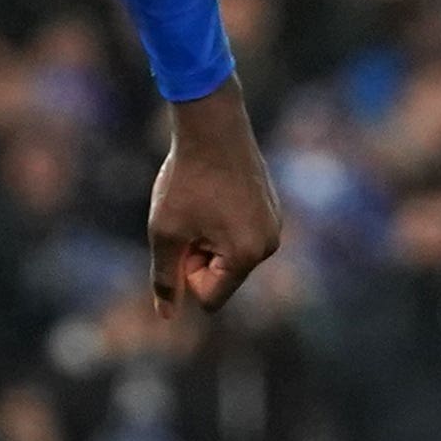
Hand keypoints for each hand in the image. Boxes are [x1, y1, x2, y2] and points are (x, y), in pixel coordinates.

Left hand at [147, 78, 281, 313]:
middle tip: (187, 216)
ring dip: (206, 238)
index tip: (180, 239)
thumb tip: (166, 316)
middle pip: (220, 277)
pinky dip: (219, 222)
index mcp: (248, 255)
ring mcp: (274, 225)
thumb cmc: (185, 179)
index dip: (185, 274)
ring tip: (200, 202)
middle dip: (197, 255)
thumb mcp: (165, 233)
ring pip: (228, 254)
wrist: (211, 125)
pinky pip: (238, 233)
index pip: (210, 298)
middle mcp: (270, 244)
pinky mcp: (271, 208)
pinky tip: (213, 191)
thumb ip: (165, 278)